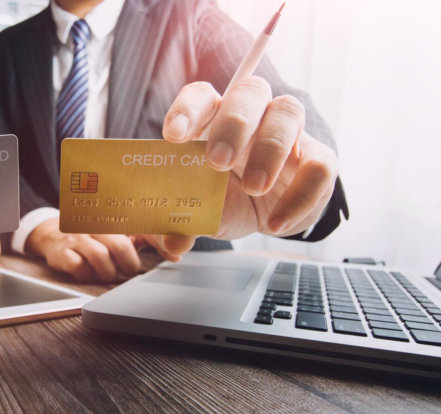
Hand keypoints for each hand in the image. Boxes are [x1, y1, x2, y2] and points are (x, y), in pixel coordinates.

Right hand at [26, 218, 177, 281]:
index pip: (142, 227)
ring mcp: (78, 236)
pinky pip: (79, 268)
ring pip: (101, 259)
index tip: (173, 257)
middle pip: (121, 247)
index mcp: (114, 216)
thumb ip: (148, 240)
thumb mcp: (121, 233)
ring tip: (108, 272)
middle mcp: (96, 223)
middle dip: (128, 265)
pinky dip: (87, 275)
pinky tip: (88, 272)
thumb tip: (176, 254)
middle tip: (127, 269)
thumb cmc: (95, 236)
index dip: (159, 243)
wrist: (53, 235)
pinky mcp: (63, 251)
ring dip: (108, 273)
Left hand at [159, 78, 337, 255]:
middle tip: (218, 161)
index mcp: (215, 120)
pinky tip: (275, 223)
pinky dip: (298, 197)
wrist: (271, 217)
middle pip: (249, 92)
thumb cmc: (231, 200)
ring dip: (270, 149)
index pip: (201, 97)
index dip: (187, 110)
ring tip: (254, 187)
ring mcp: (288, 133)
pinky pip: (318, 167)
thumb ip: (187, 222)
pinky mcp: (317, 159)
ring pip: (288, 112)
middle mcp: (253, 116)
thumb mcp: (206, 211)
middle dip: (233, 124)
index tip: (174, 136)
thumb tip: (174, 243)